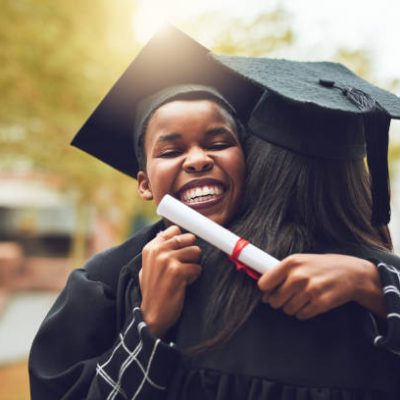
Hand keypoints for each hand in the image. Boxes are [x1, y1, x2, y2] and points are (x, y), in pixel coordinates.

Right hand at [139, 225, 201, 336]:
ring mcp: (167, 260)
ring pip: (196, 252)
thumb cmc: (153, 291)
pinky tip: (184, 285)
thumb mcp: (149, 266)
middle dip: (191, 253)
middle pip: (189, 238)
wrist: (151, 315)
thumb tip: (174, 233)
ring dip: (193, 265)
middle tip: (183, 266)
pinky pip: (198, 268)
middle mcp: (158, 251)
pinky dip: (194, 277)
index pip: (175, 230)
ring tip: (183, 276)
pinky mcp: (177, 271)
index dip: (183, 241)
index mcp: (150, 247)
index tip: (181, 253)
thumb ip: (159, 249)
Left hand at [257, 253, 383, 319]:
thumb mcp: (300, 261)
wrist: (352, 273)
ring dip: (291, 308)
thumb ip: (281, 273)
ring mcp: (310, 290)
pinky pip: (301, 315)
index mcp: (291, 262)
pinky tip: (310, 303)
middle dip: (279, 301)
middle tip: (289, 296)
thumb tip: (264, 292)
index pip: (264, 284)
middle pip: (274, 300)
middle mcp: (299, 276)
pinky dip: (303, 312)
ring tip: (302, 298)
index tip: (270, 291)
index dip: (266, 290)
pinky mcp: (320, 303)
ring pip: (287, 309)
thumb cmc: (321, 266)